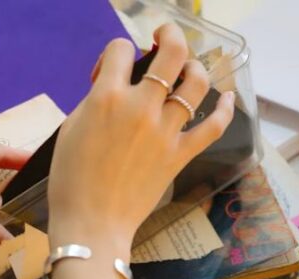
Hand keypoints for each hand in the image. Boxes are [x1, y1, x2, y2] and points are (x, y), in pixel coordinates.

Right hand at [47, 24, 234, 258]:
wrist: (91, 223)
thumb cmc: (71, 181)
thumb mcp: (71, 129)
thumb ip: (95, 101)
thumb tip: (114, 88)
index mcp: (106, 98)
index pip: (121, 50)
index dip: (116, 53)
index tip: (111, 70)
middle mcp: (141, 108)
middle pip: (171, 53)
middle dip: (170, 35)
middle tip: (163, 36)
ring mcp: (165, 131)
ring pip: (196, 82)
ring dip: (194, 67)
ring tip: (187, 68)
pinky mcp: (179, 155)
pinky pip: (213, 126)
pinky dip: (224, 109)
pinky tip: (226, 98)